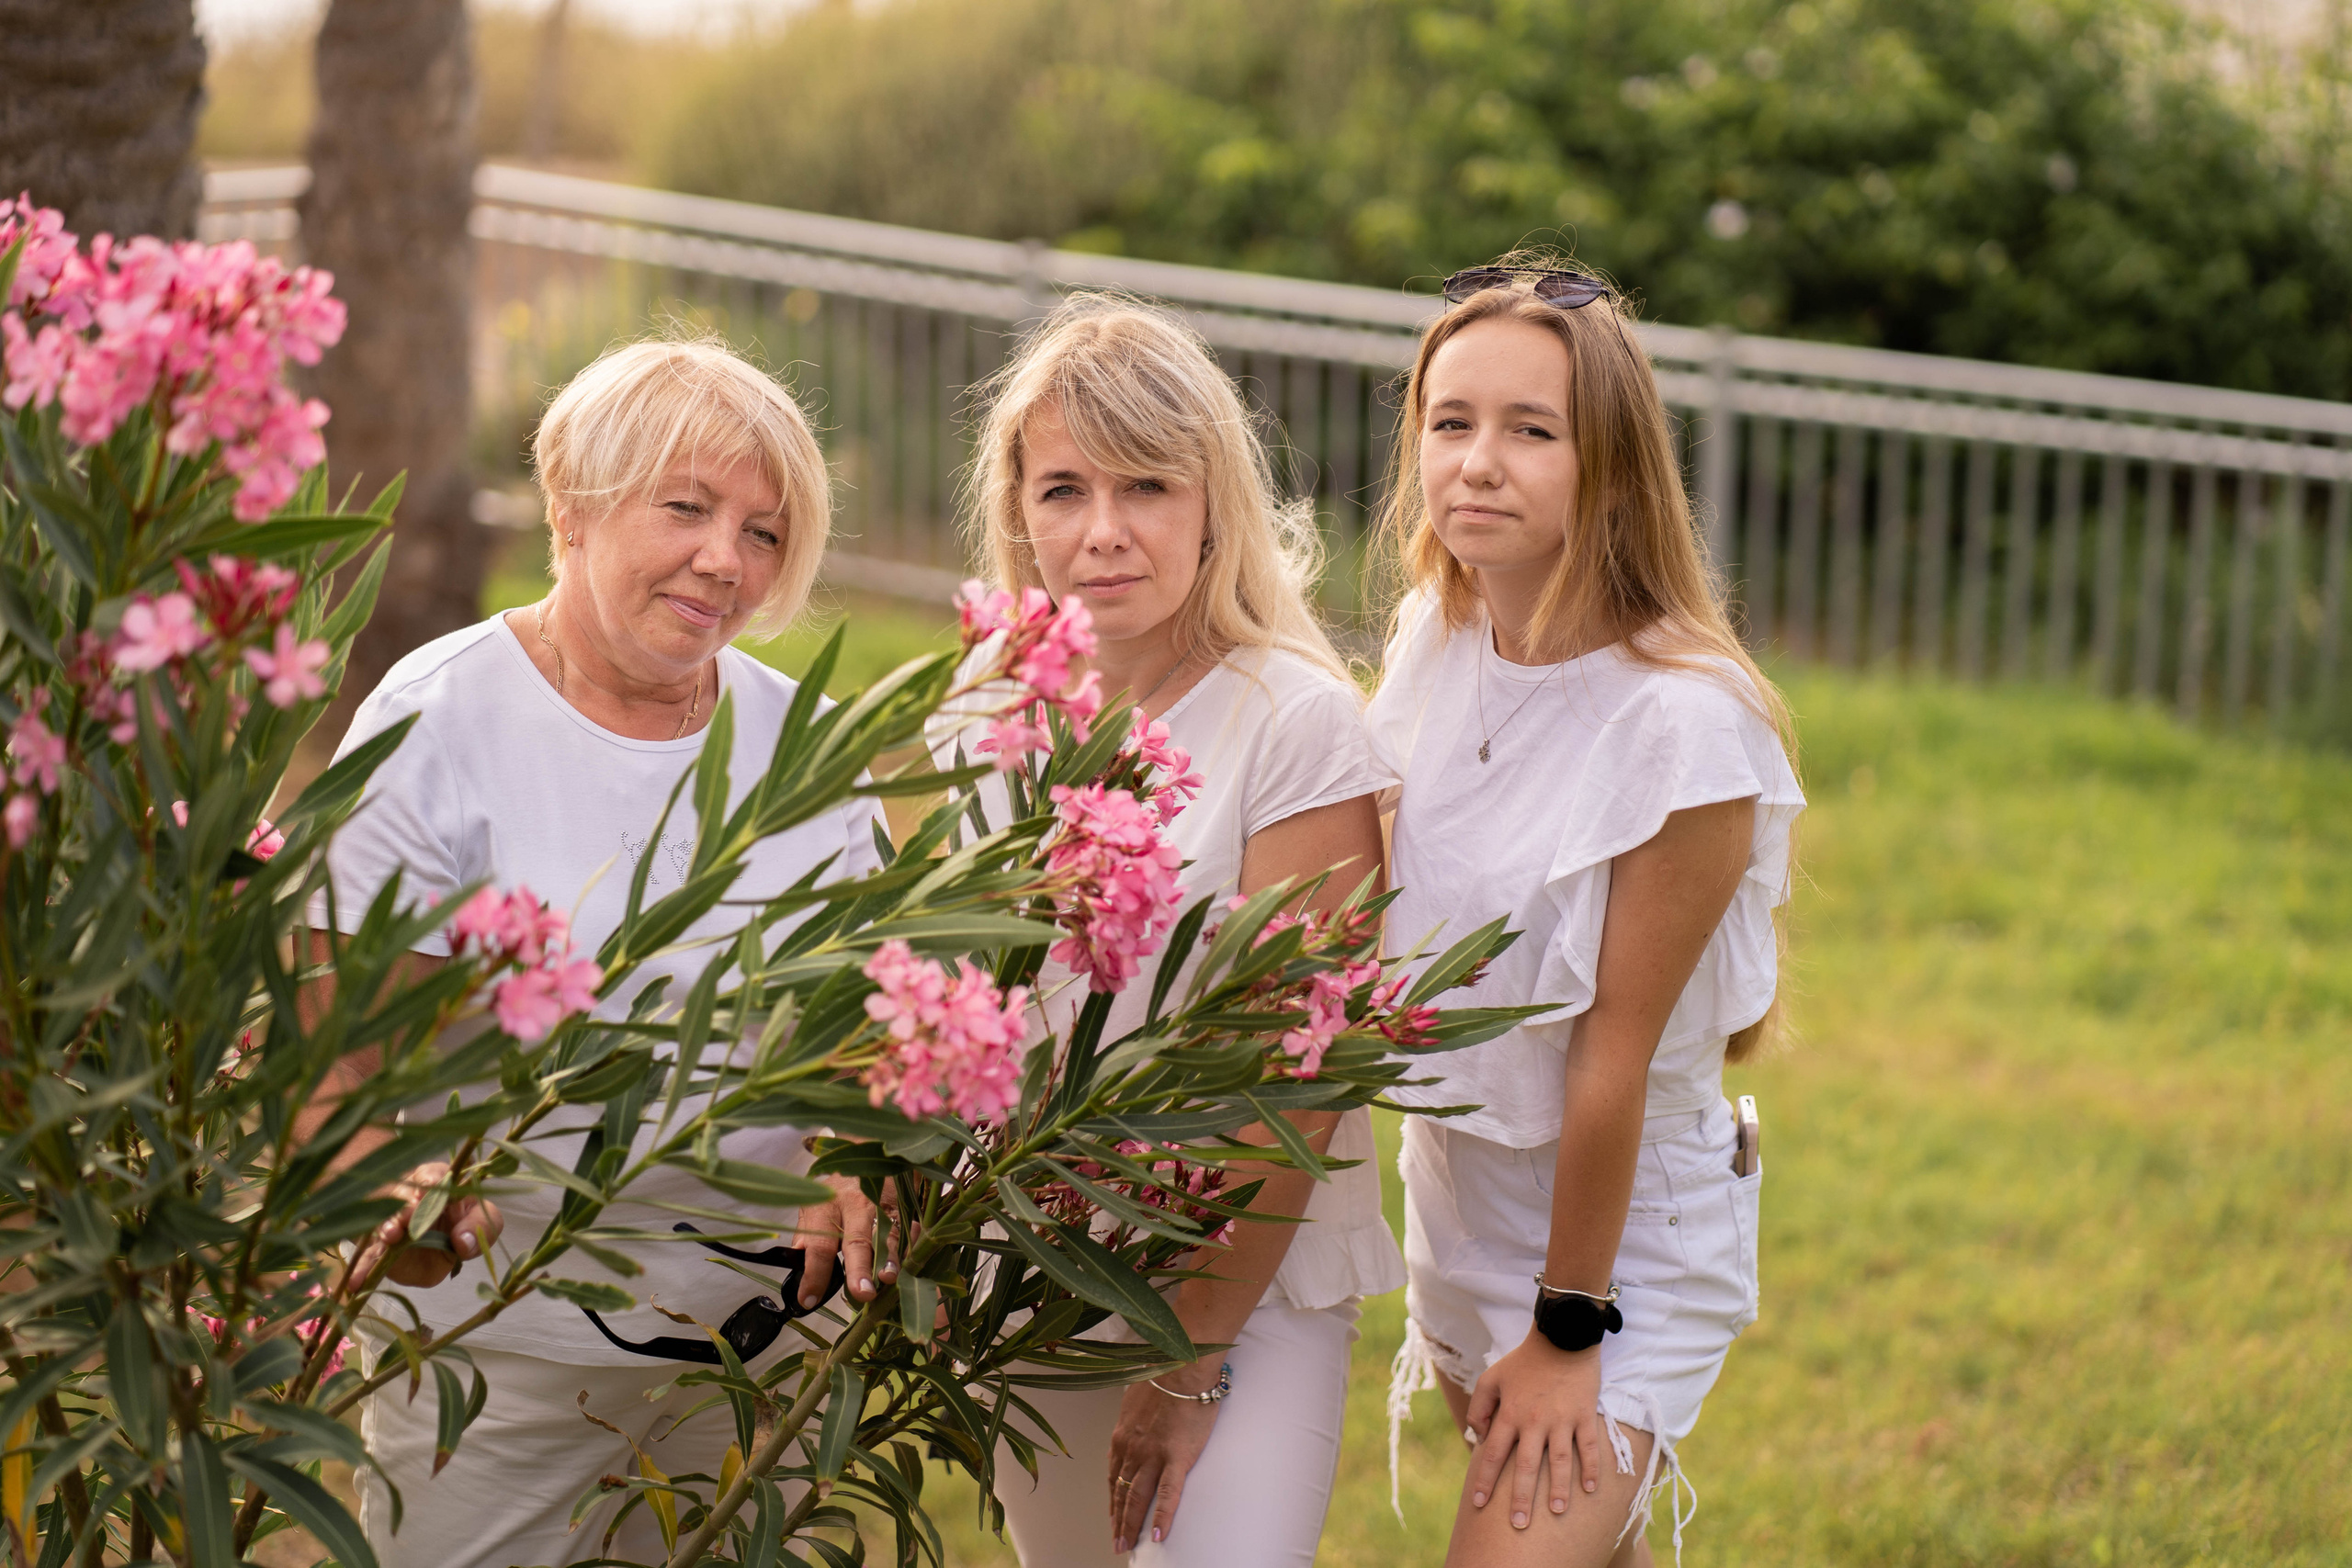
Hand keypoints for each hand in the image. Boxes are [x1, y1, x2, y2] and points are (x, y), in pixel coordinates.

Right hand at [352, 1162, 501, 1287]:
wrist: (433, 1254)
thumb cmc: (460, 1229)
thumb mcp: (480, 1226)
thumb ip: (481, 1227)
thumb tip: (463, 1242)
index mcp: (438, 1185)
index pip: (434, 1173)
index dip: (432, 1177)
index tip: (431, 1184)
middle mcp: (408, 1198)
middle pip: (404, 1194)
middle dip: (408, 1203)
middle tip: (411, 1212)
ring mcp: (391, 1223)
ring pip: (385, 1220)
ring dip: (388, 1225)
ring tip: (391, 1236)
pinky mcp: (379, 1248)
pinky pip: (369, 1257)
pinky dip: (363, 1268)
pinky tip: (355, 1283)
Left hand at [790, 1173, 896, 1308]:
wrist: (869, 1149)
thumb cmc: (838, 1186)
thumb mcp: (815, 1203)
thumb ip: (807, 1234)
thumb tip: (795, 1264)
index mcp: (826, 1207)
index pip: (818, 1244)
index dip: (814, 1274)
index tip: (808, 1298)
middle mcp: (854, 1206)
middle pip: (855, 1240)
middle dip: (858, 1268)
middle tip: (862, 1293)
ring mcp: (881, 1205)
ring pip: (886, 1235)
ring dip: (888, 1259)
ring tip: (888, 1278)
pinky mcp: (902, 1206)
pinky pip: (908, 1228)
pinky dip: (908, 1247)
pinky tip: (907, 1264)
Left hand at [1105, 1362, 1223, 1552]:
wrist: (1182, 1367)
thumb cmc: (1163, 1377)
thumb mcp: (1135, 1400)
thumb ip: (1132, 1420)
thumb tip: (1132, 1425)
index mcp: (1122, 1436)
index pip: (1113, 1476)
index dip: (1113, 1500)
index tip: (1112, 1517)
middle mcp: (1131, 1449)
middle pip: (1121, 1493)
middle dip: (1117, 1521)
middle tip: (1116, 1543)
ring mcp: (1152, 1455)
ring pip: (1137, 1498)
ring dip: (1131, 1524)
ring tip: (1128, 1546)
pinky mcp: (1176, 1458)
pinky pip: (1168, 1494)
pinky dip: (1161, 1517)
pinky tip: (1157, 1535)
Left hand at [1464, 1331, 1606, 1530]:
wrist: (1561, 1337)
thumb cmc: (1524, 1360)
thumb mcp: (1492, 1377)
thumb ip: (1480, 1406)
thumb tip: (1477, 1435)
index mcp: (1510, 1414)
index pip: (1493, 1454)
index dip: (1485, 1479)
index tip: (1479, 1502)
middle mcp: (1534, 1422)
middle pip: (1525, 1467)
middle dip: (1521, 1498)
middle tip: (1518, 1524)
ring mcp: (1561, 1420)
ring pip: (1559, 1462)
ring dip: (1558, 1490)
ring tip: (1556, 1512)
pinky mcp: (1583, 1415)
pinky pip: (1588, 1447)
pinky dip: (1590, 1469)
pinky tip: (1590, 1490)